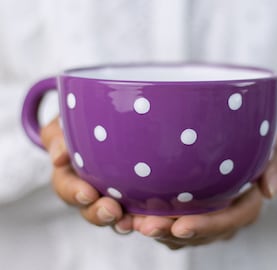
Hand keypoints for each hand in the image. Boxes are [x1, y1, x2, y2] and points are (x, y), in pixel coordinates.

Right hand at [41, 118, 133, 232]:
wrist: (116, 114)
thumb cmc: (85, 119)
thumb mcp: (66, 122)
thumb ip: (58, 136)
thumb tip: (58, 158)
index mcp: (71, 173)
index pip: (67, 188)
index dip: (74, 194)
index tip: (88, 193)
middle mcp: (92, 189)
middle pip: (90, 209)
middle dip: (98, 213)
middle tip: (111, 210)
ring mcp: (114, 194)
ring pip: (114, 215)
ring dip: (120, 221)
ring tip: (130, 220)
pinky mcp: (136, 194)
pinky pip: (138, 210)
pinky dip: (142, 215)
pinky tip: (150, 216)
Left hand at [132, 135, 276, 248]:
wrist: (242, 143)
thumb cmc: (259, 145)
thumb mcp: (276, 148)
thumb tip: (269, 190)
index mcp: (246, 204)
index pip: (230, 220)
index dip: (207, 226)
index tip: (180, 226)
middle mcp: (224, 216)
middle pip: (200, 232)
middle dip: (172, 232)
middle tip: (146, 226)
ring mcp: (205, 216)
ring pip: (181, 233)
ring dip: (158, 230)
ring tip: (131, 222)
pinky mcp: (188, 209)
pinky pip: (169, 222)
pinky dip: (151, 219)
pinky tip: (131, 213)